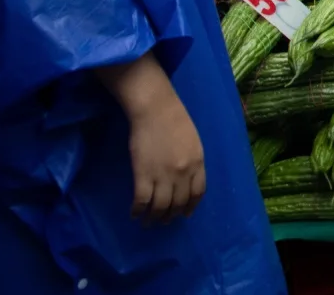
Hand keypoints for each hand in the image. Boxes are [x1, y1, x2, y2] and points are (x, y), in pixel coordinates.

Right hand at [127, 94, 204, 222]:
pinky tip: (134, 214)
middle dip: (171, 215)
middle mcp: (183, 173)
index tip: (185, 214)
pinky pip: (141, 200)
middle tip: (164, 221)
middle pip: (178, 202)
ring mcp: (163, 175)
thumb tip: (187, 179)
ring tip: (148, 222)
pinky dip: (138, 210)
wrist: (156, 110)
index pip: (198, 193)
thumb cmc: (175, 121)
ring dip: (154, 217)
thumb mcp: (194, 142)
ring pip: (160, 206)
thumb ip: (192, 161)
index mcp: (198, 163)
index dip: (191, 206)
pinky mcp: (143, 175)